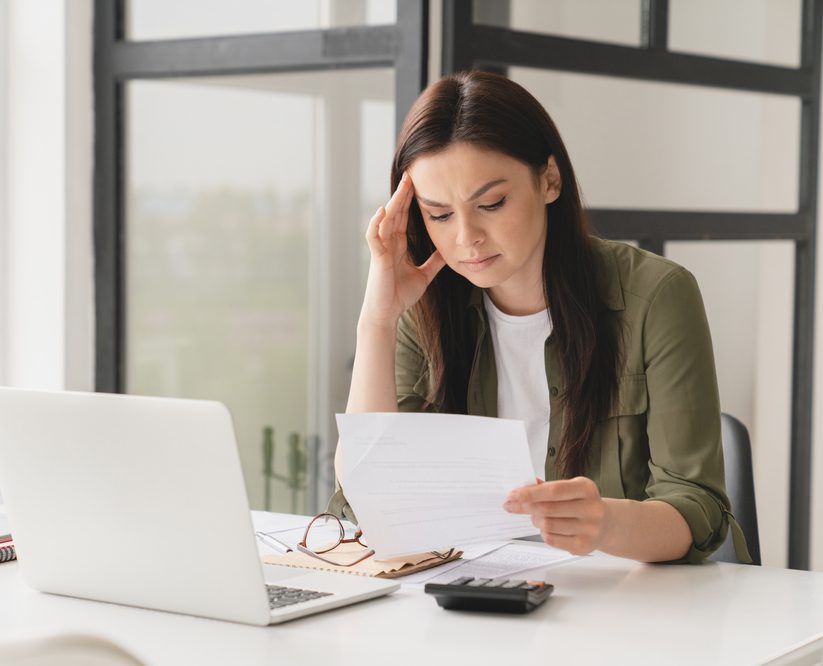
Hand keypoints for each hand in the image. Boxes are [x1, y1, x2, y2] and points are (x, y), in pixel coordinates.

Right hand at [360, 171, 445, 328]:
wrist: (387, 314)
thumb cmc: (400, 296)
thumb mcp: (424, 275)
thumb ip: (434, 262)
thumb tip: (448, 251)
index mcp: (398, 246)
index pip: (404, 217)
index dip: (410, 201)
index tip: (419, 184)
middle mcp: (388, 244)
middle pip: (395, 213)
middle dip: (403, 194)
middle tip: (412, 174)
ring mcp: (381, 250)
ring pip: (385, 220)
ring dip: (393, 202)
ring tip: (403, 185)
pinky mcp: (376, 259)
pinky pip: (374, 237)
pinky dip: (376, 223)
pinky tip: (383, 210)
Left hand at [503, 477, 610, 555]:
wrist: (607, 524)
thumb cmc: (582, 503)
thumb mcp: (570, 488)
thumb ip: (547, 487)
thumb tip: (523, 487)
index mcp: (586, 488)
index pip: (553, 490)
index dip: (530, 493)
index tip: (513, 494)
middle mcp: (591, 509)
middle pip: (547, 509)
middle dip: (526, 507)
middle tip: (513, 505)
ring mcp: (589, 529)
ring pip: (548, 525)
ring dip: (534, 520)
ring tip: (535, 516)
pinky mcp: (583, 546)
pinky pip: (552, 539)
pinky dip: (543, 533)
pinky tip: (546, 527)